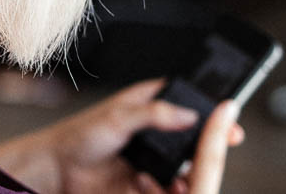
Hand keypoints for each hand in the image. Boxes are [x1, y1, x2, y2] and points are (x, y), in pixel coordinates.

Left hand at [0, 80, 243, 193]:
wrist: (58, 170)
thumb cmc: (80, 135)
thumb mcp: (118, 117)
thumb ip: (154, 114)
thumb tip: (189, 115)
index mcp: (145, 104)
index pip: (184, 100)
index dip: (206, 106)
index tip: (226, 115)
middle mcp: (151, 130)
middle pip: (189, 134)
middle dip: (206, 142)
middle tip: (223, 144)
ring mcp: (150, 156)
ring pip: (183, 162)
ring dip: (190, 168)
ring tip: (189, 172)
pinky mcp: (146, 181)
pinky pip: (168, 185)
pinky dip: (172, 187)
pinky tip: (168, 185)